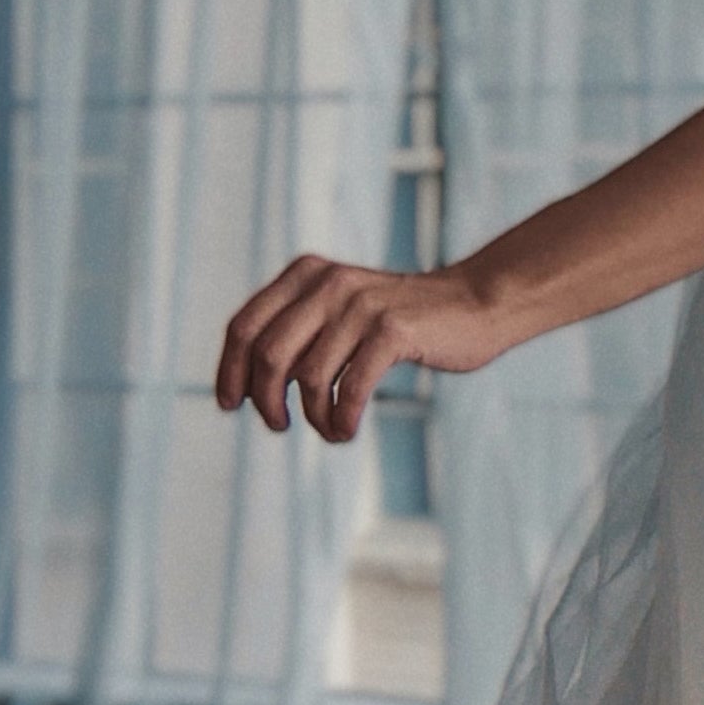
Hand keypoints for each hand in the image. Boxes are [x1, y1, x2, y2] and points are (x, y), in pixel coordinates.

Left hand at [214, 255, 506, 443]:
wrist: (474, 304)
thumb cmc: (404, 321)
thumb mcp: (342, 310)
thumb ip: (301, 330)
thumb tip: (251, 383)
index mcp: (306, 274)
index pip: (244, 326)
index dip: (229, 371)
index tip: (230, 404)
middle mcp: (328, 283)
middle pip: (268, 354)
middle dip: (265, 400)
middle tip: (279, 424)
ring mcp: (361, 305)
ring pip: (308, 377)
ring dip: (312, 417)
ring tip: (328, 430)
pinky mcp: (392, 330)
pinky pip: (350, 387)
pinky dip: (340, 419)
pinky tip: (346, 430)